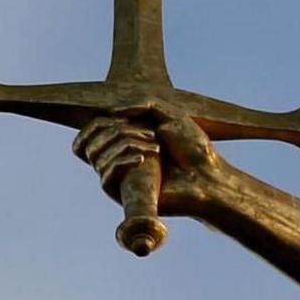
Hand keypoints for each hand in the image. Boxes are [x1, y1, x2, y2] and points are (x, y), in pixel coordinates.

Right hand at [72, 104, 230, 217]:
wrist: (209, 178)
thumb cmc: (194, 149)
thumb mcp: (172, 115)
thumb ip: (143, 105)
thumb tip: (111, 112)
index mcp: (125, 139)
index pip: (90, 131)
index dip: (99, 122)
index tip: (126, 118)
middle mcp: (118, 158)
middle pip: (91, 141)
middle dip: (118, 130)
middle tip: (152, 134)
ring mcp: (120, 177)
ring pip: (96, 156)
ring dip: (126, 144)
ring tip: (156, 147)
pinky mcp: (125, 195)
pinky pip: (105, 176)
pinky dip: (122, 161)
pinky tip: (143, 159)